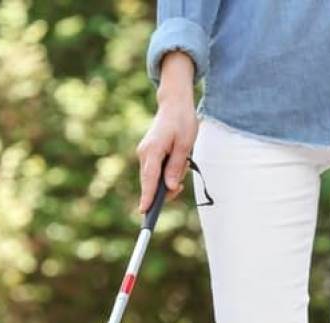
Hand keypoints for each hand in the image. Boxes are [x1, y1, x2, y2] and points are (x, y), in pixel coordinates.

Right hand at [136, 52, 198, 212]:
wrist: (174, 105)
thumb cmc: (182, 122)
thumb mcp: (184, 145)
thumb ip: (176, 167)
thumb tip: (170, 188)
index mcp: (153, 150)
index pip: (149, 179)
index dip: (147, 196)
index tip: (144, 211)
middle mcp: (144, 153)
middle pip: (150, 182)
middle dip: (163, 191)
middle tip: (180, 187)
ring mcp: (145, 154)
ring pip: (153, 178)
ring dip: (168, 181)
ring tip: (183, 166)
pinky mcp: (148, 154)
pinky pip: (155, 172)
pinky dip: (166, 174)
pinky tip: (178, 166)